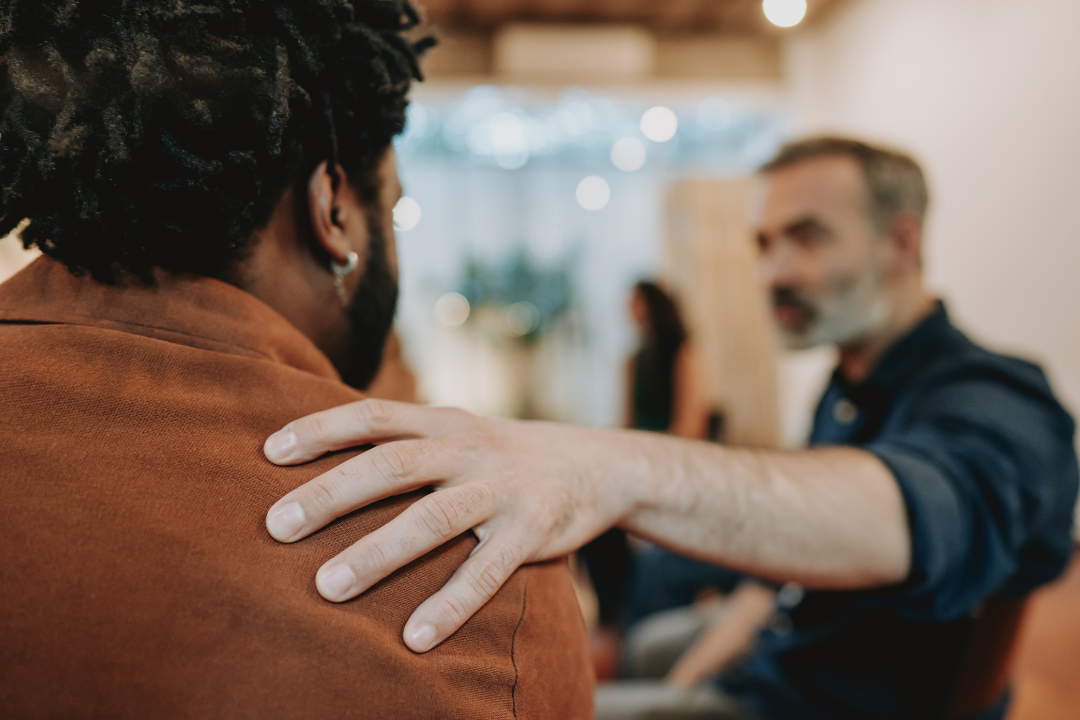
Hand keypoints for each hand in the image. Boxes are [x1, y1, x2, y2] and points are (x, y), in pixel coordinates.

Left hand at [262, 399, 639, 652]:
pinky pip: (487, 570)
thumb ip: (408, 440)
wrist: (597, 464)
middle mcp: (469, 448)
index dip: (321, 429)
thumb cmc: (505, 457)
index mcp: (444, 421)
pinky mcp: (532, 530)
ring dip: (377, 552)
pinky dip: (450, 604)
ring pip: (432, 518)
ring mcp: (502, 488)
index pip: (374, 415)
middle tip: (277, 526)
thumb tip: (324, 460)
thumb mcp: (460, 431)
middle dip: (332, 494)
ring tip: (327, 587)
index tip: (269, 452)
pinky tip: (415, 637)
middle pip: (392, 464)